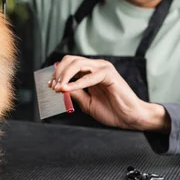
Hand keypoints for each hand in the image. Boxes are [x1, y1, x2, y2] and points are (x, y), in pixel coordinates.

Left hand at [50, 56, 170, 131]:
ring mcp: (103, 68)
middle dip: (59, 73)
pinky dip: (77, 82)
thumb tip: (60, 87)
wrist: (130, 118)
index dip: (57, 73)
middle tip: (53, 86)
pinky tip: (69, 89)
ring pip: (78, 64)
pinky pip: (90, 76)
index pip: (69, 64)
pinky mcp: (109, 75)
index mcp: (90, 71)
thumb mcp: (87, 103)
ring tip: (59, 88)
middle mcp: (96, 66)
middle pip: (71, 60)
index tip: (50, 85)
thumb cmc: (112, 110)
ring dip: (65, 75)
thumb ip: (75, 93)